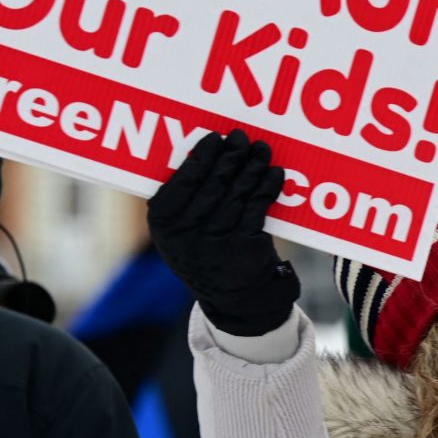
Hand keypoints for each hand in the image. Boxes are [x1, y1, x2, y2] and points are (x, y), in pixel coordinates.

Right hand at [147, 129, 298, 335]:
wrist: (235, 300)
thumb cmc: (207, 253)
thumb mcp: (183, 233)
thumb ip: (185, 200)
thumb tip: (206, 152)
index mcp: (163, 225)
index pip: (181, 182)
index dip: (200, 157)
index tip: (215, 138)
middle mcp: (185, 235)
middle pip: (212, 183)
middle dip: (230, 157)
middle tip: (242, 137)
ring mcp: (215, 242)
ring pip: (237, 193)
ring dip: (252, 167)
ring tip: (261, 150)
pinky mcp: (244, 248)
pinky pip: (257, 208)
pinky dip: (267, 188)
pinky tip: (274, 174)